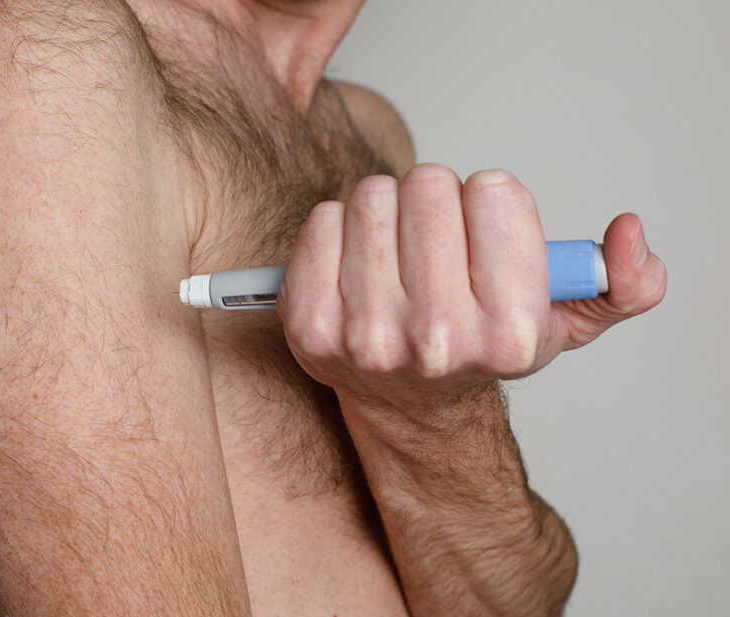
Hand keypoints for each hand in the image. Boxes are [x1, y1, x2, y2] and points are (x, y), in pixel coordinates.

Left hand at [275, 164, 666, 414]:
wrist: (407, 403)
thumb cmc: (481, 346)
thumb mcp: (567, 322)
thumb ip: (622, 282)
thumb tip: (628, 235)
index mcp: (509, 332)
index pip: (494, 190)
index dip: (490, 203)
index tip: (483, 237)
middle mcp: (437, 340)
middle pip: (428, 185)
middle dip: (436, 202)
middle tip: (434, 243)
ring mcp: (366, 336)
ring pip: (372, 196)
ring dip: (387, 212)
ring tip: (396, 256)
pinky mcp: (309, 326)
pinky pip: (321, 220)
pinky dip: (338, 229)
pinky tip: (356, 267)